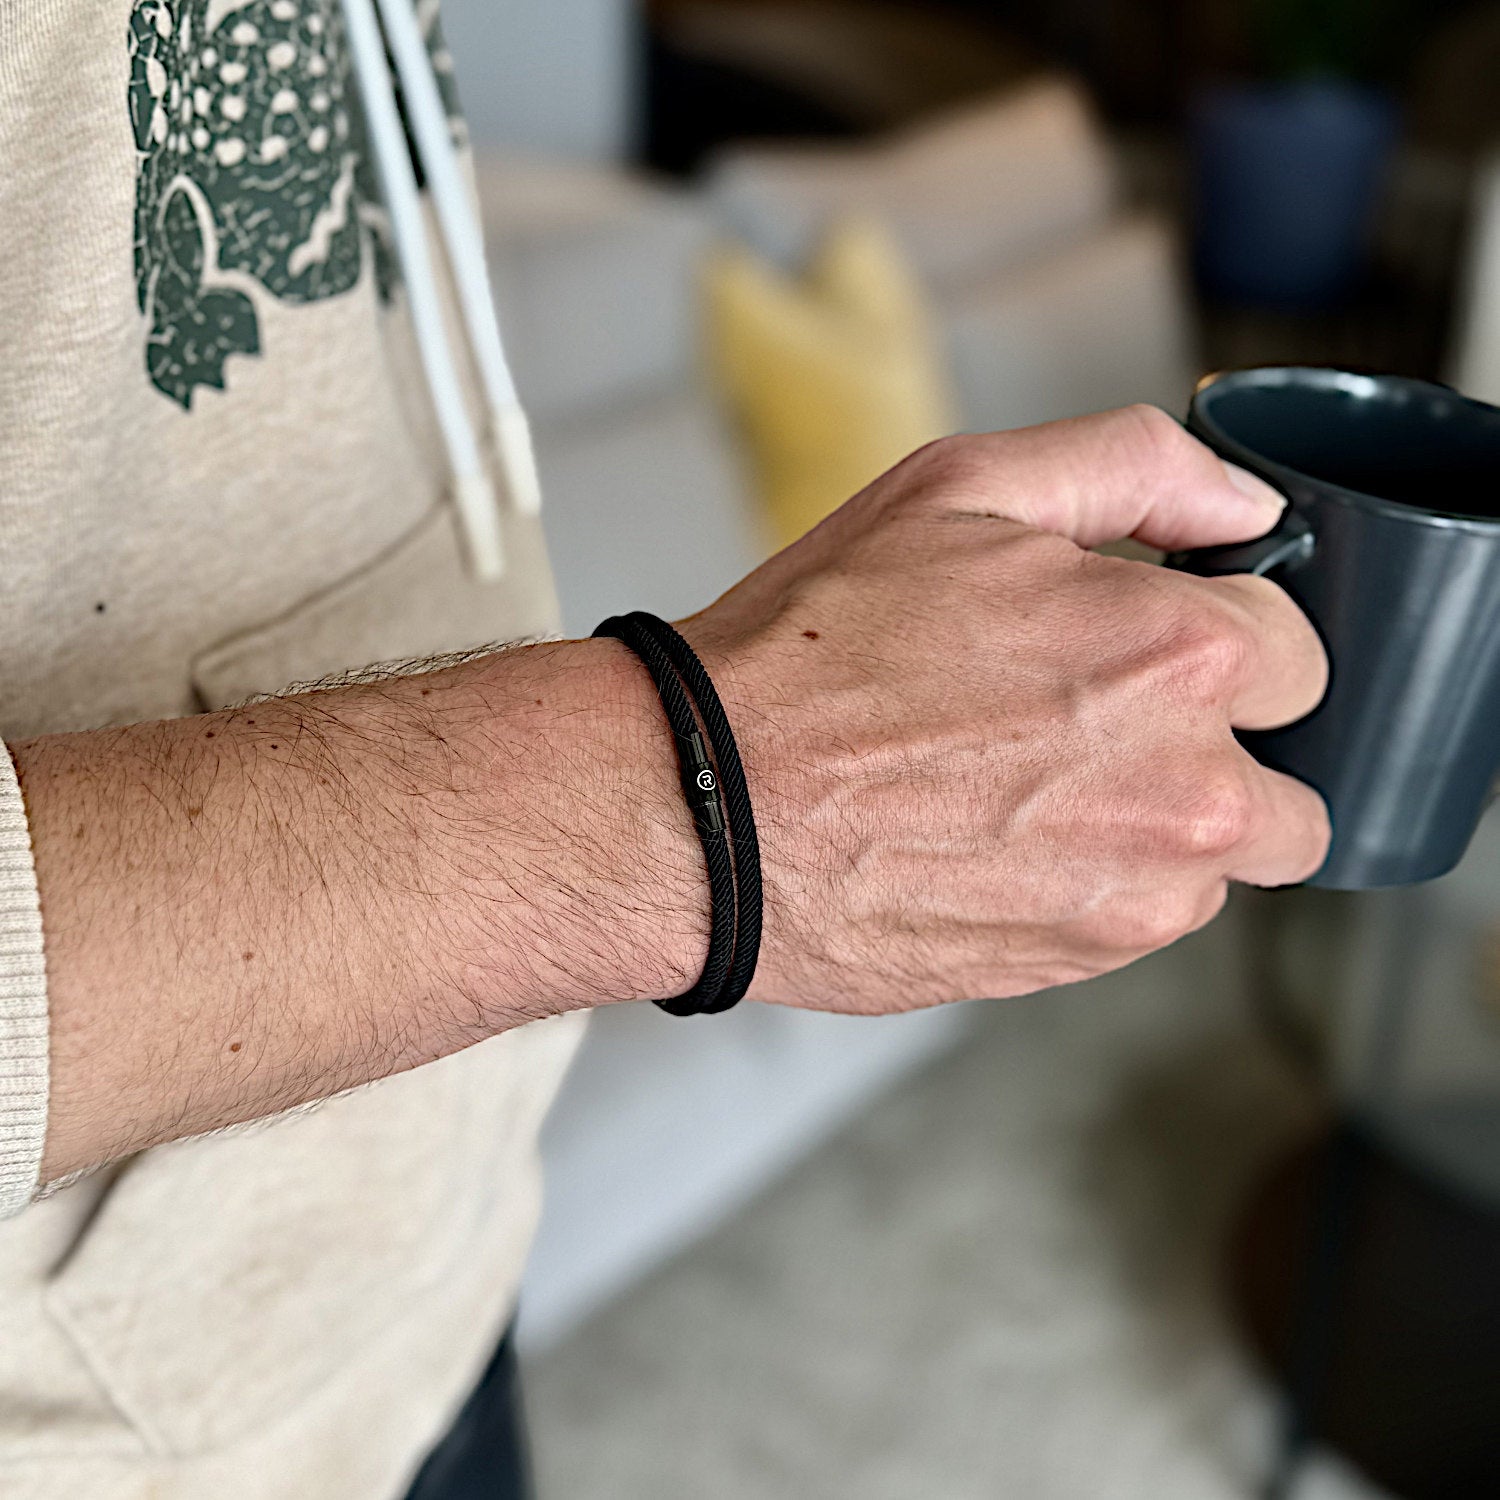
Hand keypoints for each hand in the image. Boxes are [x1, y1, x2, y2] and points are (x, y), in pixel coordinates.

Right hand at [683, 405, 1329, 1012]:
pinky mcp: (1080, 964)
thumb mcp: (962, 490)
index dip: (1225, 639)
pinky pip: (1142, 917)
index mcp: (1176, 657)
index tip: (1153, 647)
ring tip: (1023, 782)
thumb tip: (1247, 511)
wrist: (705, 804)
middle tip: (1100, 724)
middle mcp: (1185, 790)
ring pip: (1221, 861)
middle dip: (1223, 749)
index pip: (1301, 656)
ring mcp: (1137, 894)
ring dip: (1157, 823)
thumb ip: (1136, 470)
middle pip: (1292, 783)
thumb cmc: (811, 652)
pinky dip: (1097, 879)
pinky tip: (997, 835)